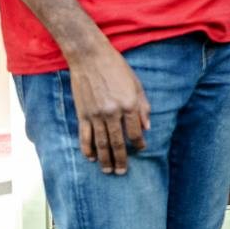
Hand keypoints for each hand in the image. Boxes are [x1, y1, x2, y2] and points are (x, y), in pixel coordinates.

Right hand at [65, 38, 150, 173]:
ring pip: (101, 143)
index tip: (140, 150)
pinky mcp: (82, 113)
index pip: (135, 132)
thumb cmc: (116, 68)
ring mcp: (96, 114)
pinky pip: (84, 136)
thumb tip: (147, 127)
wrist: (90, 56)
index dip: (138, 144)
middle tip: (122, 172)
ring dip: (105, 159)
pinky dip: (87, 149)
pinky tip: (91, 158)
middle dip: (121, 159)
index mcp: (129, 104)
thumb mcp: (136, 84)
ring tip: (108, 171)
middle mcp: (113, 112)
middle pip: (117, 142)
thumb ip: (143, 107)